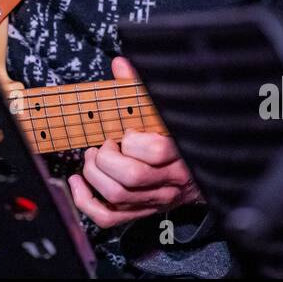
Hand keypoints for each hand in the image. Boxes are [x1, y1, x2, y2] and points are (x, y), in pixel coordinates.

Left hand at [68, 56, 201, 226]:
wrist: (203, 173)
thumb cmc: (179, 136)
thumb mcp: (164, 111)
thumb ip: (141, 87)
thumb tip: (120, 64)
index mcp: (182, 152)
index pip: (155, 150)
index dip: (132, 140)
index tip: (126, 132)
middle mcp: (171, 181)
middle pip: (131, 177)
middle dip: (107, 157)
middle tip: (104, 145)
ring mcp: (155, 200)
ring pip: (118, 196)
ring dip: (94, 174)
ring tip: (93, 158)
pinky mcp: (140, 212)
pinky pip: (109, 217)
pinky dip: (86, 201)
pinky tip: (78, 182)